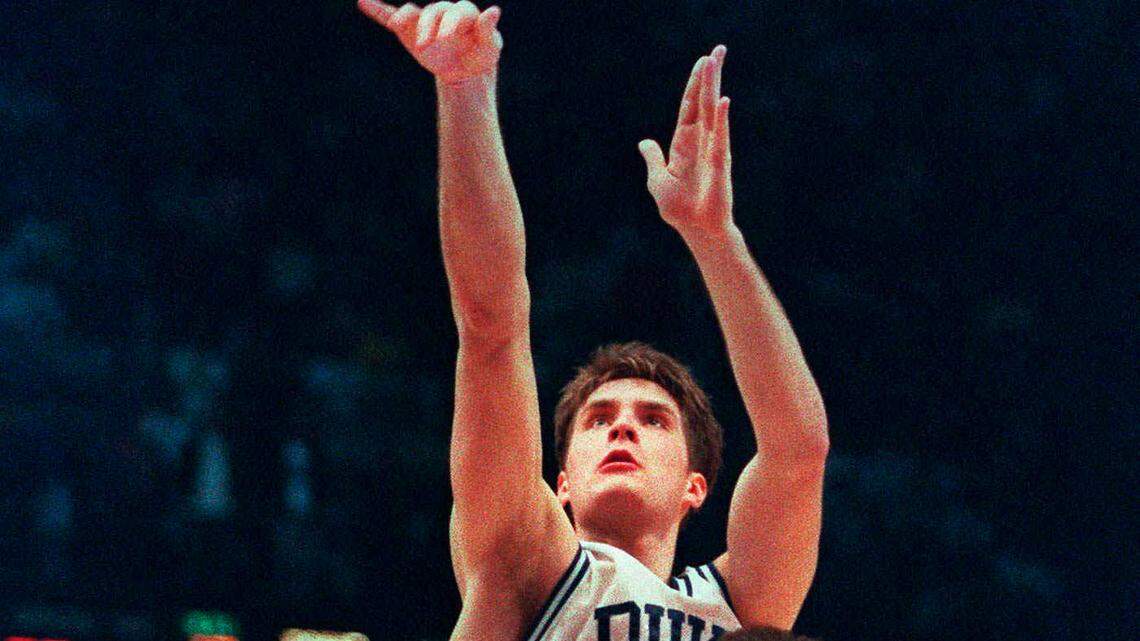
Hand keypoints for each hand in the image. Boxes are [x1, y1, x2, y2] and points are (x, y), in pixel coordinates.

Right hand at [358, 1, 502, 84]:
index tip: (446, 40)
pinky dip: (378, 10)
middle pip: (434, 12)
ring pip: (413, 13)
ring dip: (406, 20)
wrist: (464, 71)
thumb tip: (494, 10)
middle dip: (429, 28)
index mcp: (464, 14)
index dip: (450, 24)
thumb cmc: (480, 57)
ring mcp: (425, 20)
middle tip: (427, 47)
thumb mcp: (489, 49)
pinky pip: (392, 16)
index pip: (457, 12)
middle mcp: (443, 11)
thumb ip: (489, 31)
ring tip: (397, 26)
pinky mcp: (409, 30)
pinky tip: (364, 3)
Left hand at [638, 45, 733, 240]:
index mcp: (684, 143)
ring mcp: (712, 150)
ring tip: (718, 63)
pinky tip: (723, 101)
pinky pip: (720, 138)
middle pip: (705, 102)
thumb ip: (653, 158)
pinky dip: (722, 120)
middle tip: (718, 50)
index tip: (703, 61)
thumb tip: (645, 142)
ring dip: (714, 87)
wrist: (697, 229)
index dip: (695, 84)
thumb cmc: (679, 209)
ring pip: (713, 112)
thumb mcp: (658, 180)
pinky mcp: (719, 164)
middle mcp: (701, 142)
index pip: (690, 107)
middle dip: (710, 76)